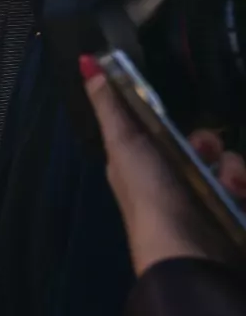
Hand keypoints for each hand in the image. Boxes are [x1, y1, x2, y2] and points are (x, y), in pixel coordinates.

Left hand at [81, 55, 245, 274]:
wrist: (188, 253)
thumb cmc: (150, 196)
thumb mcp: (124, 145)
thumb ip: (111, 108)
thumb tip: (86, 62)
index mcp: (144, 165)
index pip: (167, 131)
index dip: (176, 123)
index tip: (181, 123)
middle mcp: (175, 181)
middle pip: (206, 145)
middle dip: (210, 145)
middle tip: (203, 152)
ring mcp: (207, 200)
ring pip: (232, 165)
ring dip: (235, 170)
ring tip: (228, 184)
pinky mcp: (234, 213)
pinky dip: (245, 189)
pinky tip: (238, 196)